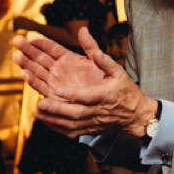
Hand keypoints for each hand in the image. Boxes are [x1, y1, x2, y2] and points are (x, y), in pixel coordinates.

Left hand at [12, 28, 154, 137]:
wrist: (135, 116)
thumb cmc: (126, 91)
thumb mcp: (118, 71)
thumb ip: (102, 58)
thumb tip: (89, 42)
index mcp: (104, 95)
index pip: (86, 96)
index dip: (71, 94)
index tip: (58, 89)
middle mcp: (97, 112)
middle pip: (75, 113)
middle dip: (57, 109)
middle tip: (41, 103)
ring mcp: (92, 123)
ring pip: (70, 124)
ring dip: (53, 119)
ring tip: (38, 111)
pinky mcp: (88, 131)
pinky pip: (70, 131)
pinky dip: (56, 127)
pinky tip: (44, 120)